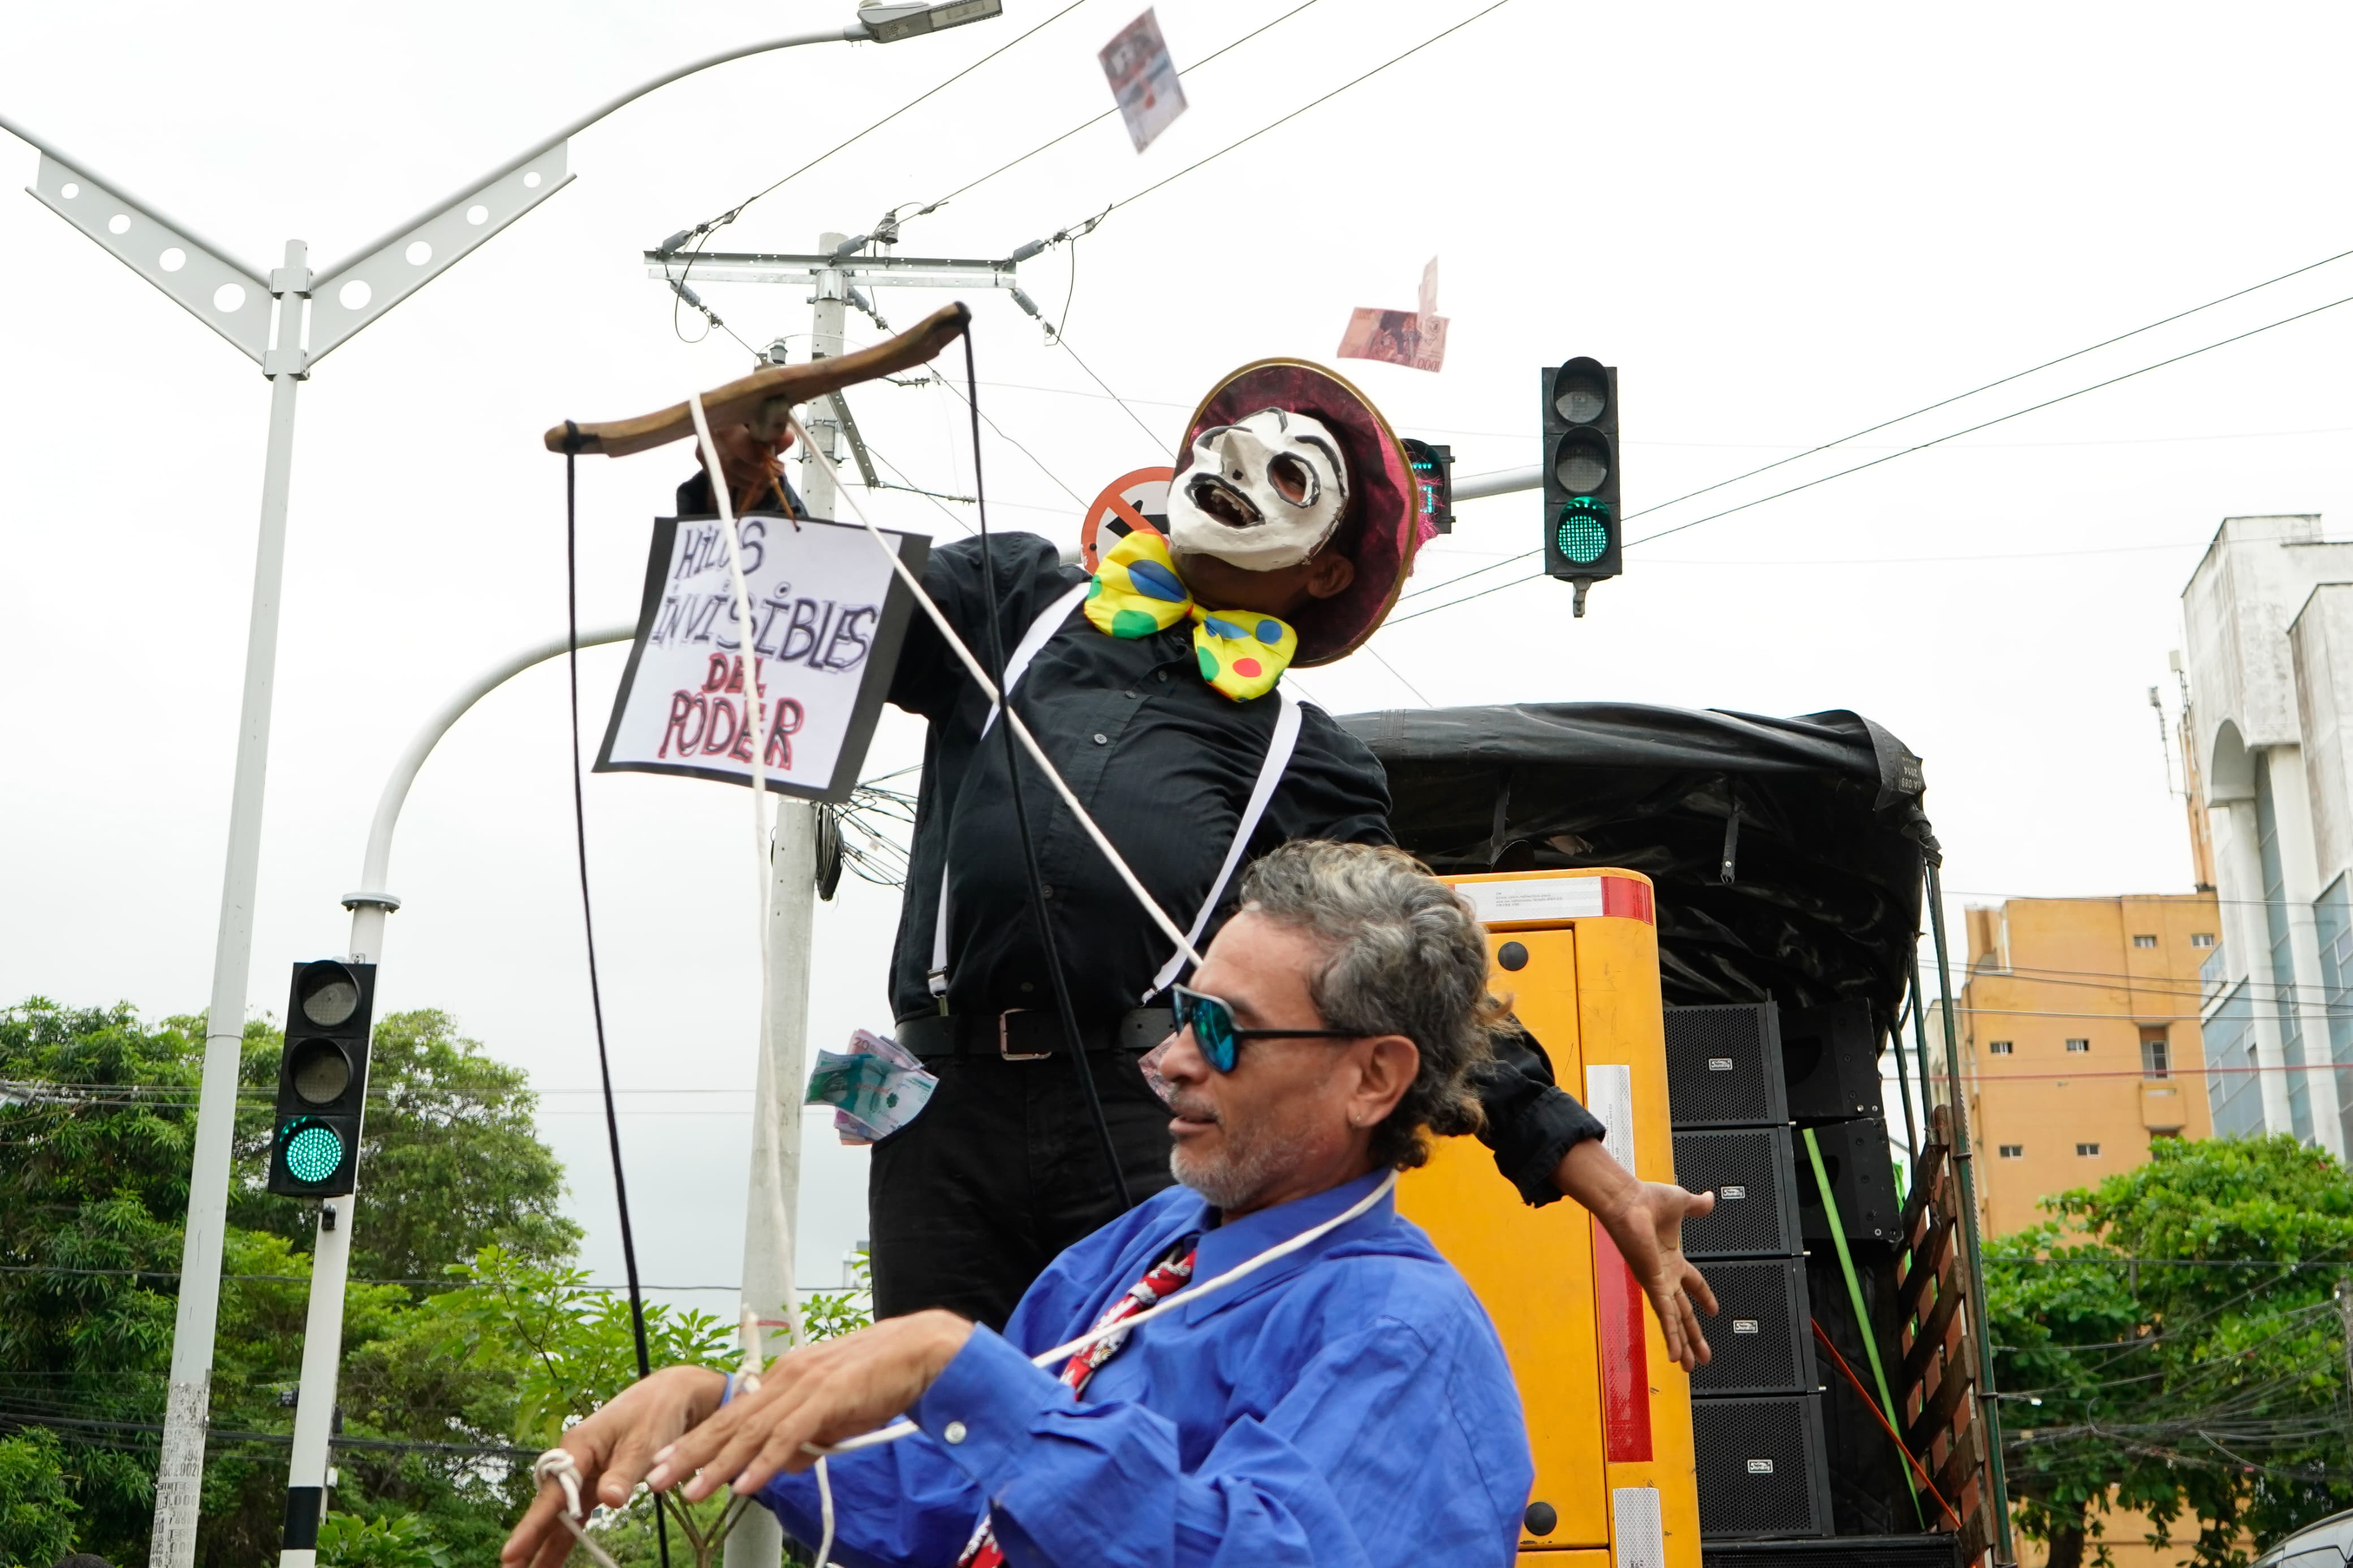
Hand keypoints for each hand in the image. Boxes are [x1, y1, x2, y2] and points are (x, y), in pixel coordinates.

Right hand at [501, 1365, 724, 1567]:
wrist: (671, 1396)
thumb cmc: (656, 1413)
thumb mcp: (644, 1442)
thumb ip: (624, 1473)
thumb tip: (609, 1500)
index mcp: (578, 1447)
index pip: (552, 1493)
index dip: (532, 1525)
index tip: (511, 1552)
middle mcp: (573, 1461)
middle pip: (548, 1508)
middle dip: (529, 1542)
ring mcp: (582, 1474)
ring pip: (559, 1516)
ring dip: (543, 1546)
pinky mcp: (595, 1483)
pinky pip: (576, 1515)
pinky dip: (565, 1538)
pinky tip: (551, 1562)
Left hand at [647, 1310, 974, 1503]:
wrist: (922, 1351)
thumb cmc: (882, 1379)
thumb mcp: (836, 1414)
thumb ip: (807, 1437)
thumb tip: (785, 1465)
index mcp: (786, 1378)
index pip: (733, 1415)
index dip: (698, 1441)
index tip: (667, 1461)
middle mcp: (788, 1378)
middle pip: (731, 1423)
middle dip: (690, 1454)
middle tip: (656, 1479)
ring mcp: (806, 1387)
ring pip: (752, 1432)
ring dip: (718, 1465)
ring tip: (690, 1491)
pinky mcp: (829, 1398)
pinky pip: (790, 1437)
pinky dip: (765, 1462)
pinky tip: (745, 1484)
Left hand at [1553, 1139, 1719, 1371]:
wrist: (1626, 1201)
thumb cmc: (1647, 1199)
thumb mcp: (1681, 1203)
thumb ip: (1697, 1206)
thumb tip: (1709, 1198)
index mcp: (1672, 1258)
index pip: (1692, 1283)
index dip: (1703, 1297)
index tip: (1713, 1310)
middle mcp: (1664, 1274)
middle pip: (1683, 1313)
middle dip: (1693, 1336)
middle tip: (1701, 1357)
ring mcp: (1656, 1282)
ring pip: (1674, 1321)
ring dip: (1683, 1344)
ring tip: (1690, 1366)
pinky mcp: (1651, 1285)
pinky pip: (1665, 1316)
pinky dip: (1671, 1336)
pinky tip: (1675, 1355)